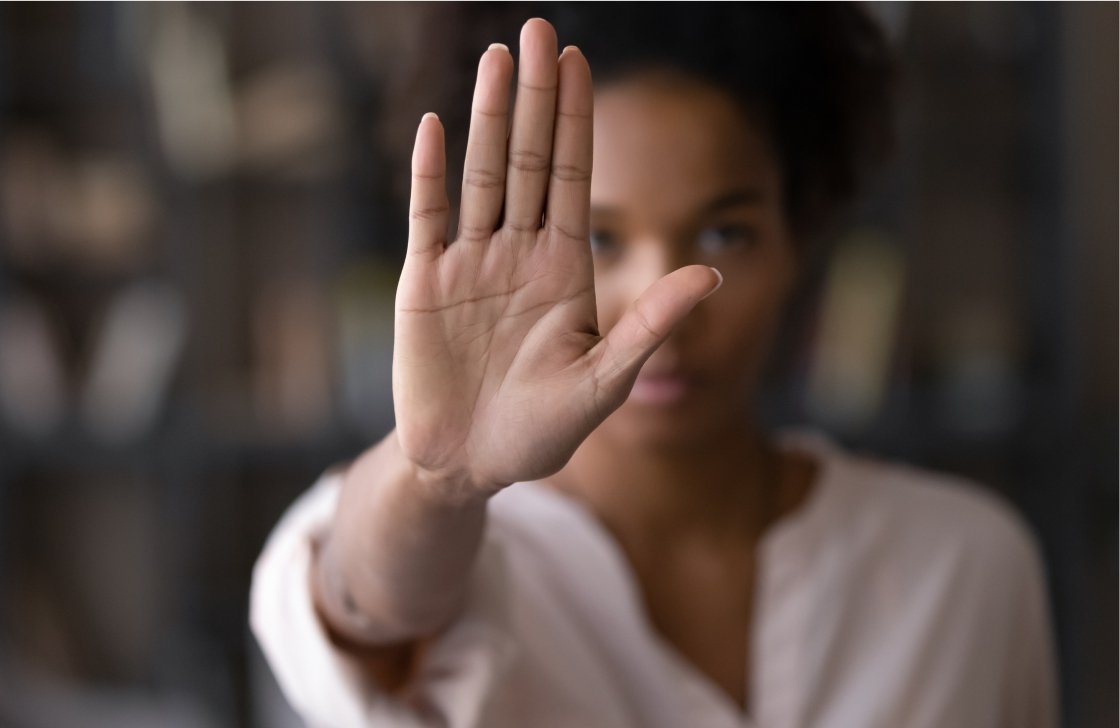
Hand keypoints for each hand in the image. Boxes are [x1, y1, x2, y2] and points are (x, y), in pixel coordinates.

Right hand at [393, 19, 720, 497]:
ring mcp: (469, 264)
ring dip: (488, 118)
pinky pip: (426, 217)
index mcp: (564, 269)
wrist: (469, 466)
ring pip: (481, 175)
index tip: (580, 61)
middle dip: (537, 97)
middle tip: (538, 30)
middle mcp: (518, 254)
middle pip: (529, 160)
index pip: (574, 178)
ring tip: (496, 59)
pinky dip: (429, 174)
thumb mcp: (605, 382)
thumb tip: (713, 274)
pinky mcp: (422, 284)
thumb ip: (650, 325)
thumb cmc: (541, 432)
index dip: (577, 120)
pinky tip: (435, 125)